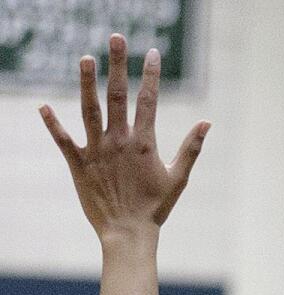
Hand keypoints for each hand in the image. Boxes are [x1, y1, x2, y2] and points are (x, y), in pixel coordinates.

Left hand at [40, 35, 208, 239]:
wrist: (128, 234)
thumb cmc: (155, 209)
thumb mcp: (177, 179)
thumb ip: (191, 149)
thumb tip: (207, 123)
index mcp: (144, 143)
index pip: (148, 100)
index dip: (151, 74)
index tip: (151, 52)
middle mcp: (119, 141)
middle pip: (117, 94)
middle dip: (118, 64)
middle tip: (116, 37)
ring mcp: (98, 151)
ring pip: (89, 109)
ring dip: (86, 82)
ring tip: (84, 58)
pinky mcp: (79, 164)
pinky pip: (63, 140)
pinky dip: (52, 124)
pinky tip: (43, 107)